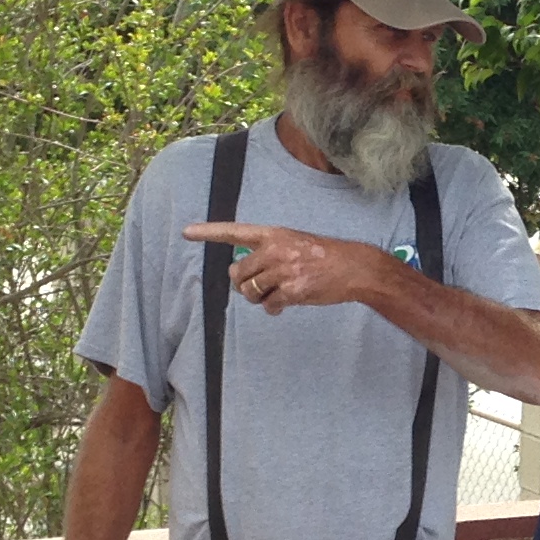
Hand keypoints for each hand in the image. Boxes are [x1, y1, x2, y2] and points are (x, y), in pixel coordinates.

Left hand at [187, 220, 391, 314]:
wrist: (353, 267)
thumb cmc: (322, 256)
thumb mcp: (294, 243)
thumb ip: (268, 254)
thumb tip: (244, 278)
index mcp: (273, 235)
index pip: (234, 232)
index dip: (208, 233)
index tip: (186, 232)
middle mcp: (275, 250)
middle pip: (238, 273)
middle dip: (244, 285)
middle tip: (260, 287)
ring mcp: (283, 270)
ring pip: (250, 292)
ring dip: (259, 298)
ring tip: (275, 295)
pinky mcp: (292, 290)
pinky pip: (268, 304)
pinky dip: (273, 307)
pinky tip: (285, 303)